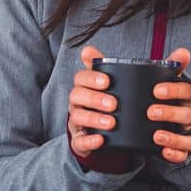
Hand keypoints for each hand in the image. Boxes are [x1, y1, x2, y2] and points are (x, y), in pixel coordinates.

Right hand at [68, 45, 118, 159]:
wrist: (100, 132)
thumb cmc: (104, 103)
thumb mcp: (105, 85)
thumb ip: (101, 66)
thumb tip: (87, 48)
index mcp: (83, 87)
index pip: (80, 78)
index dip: (92, 78)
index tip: (107, 81)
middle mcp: (76, 103)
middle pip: (77, 96)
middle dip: (95, 99)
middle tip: (114, 104)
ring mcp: (76, 122)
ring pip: (78, 117)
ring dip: (94, 119)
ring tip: (111, 123)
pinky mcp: (79, 140)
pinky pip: (80, 141)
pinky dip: (89, 141)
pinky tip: (100, 140)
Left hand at [150, 47, 190, 163]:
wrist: (174, 124)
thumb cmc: (170, 100)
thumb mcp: (170, 83)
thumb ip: (173, 68)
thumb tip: (184, 51)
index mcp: (189, 96)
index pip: (187, 90)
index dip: (174, 90)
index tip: (156, 90)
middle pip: (187, 114)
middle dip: (170, 113)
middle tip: (151, 112)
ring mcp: (190, 133)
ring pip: (188, 136)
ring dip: (173, 137)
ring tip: (156, 135)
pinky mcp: (185, 149)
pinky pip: (184, 154)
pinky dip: (175, 154)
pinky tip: (164, 152)